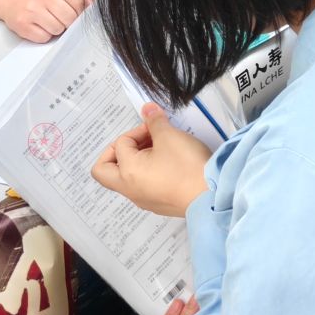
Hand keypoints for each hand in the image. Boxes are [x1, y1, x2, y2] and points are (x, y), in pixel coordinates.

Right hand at [4, 0, 88, 41]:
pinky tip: (39, 25)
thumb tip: (93, 5)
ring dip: (56, 28)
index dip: (82, 11)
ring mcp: (32, 11)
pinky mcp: (23, 25)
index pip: (79, 1)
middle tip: (61, 18)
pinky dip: (44, 35)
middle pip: (70, 18)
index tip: (80, 14)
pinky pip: (44, 37)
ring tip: (48, 20)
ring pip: (58, 29)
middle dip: (69, 22)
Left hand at [93, 104, 211, 217]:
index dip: (137, 131)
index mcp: (127, 172)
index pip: (120, 144)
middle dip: (116, 151)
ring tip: (159, 149)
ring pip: (124, 178)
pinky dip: (147, 172)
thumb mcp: (169, 136)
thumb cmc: (186, 166)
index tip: (155, 128)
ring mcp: (143, 200)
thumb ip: (154, 121)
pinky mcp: (157, 204)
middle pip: (104, 171)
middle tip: (138, 142)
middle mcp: (130, 189)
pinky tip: (168, 163)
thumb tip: (147, 110)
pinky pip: (141, 186)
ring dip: (135, 160)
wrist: (210, 196)